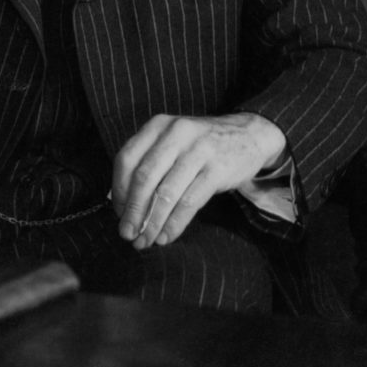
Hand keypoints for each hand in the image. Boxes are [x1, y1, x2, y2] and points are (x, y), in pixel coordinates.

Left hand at [111, 112, 285, 249]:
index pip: (127, 159)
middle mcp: (175, 133)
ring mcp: (198, 150)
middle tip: (127, 234)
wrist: (248, 135)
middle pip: (144, 177)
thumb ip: (149, 162)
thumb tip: (123, 204)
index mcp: (158, 125)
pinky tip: (166, 236)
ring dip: (152, 222)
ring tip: (146, 241)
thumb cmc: (200, 145)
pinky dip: (174, 224)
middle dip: (133, 211)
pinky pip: (189, 202)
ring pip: (166, 193)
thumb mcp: (172, 141)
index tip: (118, 213)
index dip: (119, 190)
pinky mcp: (217, 169)